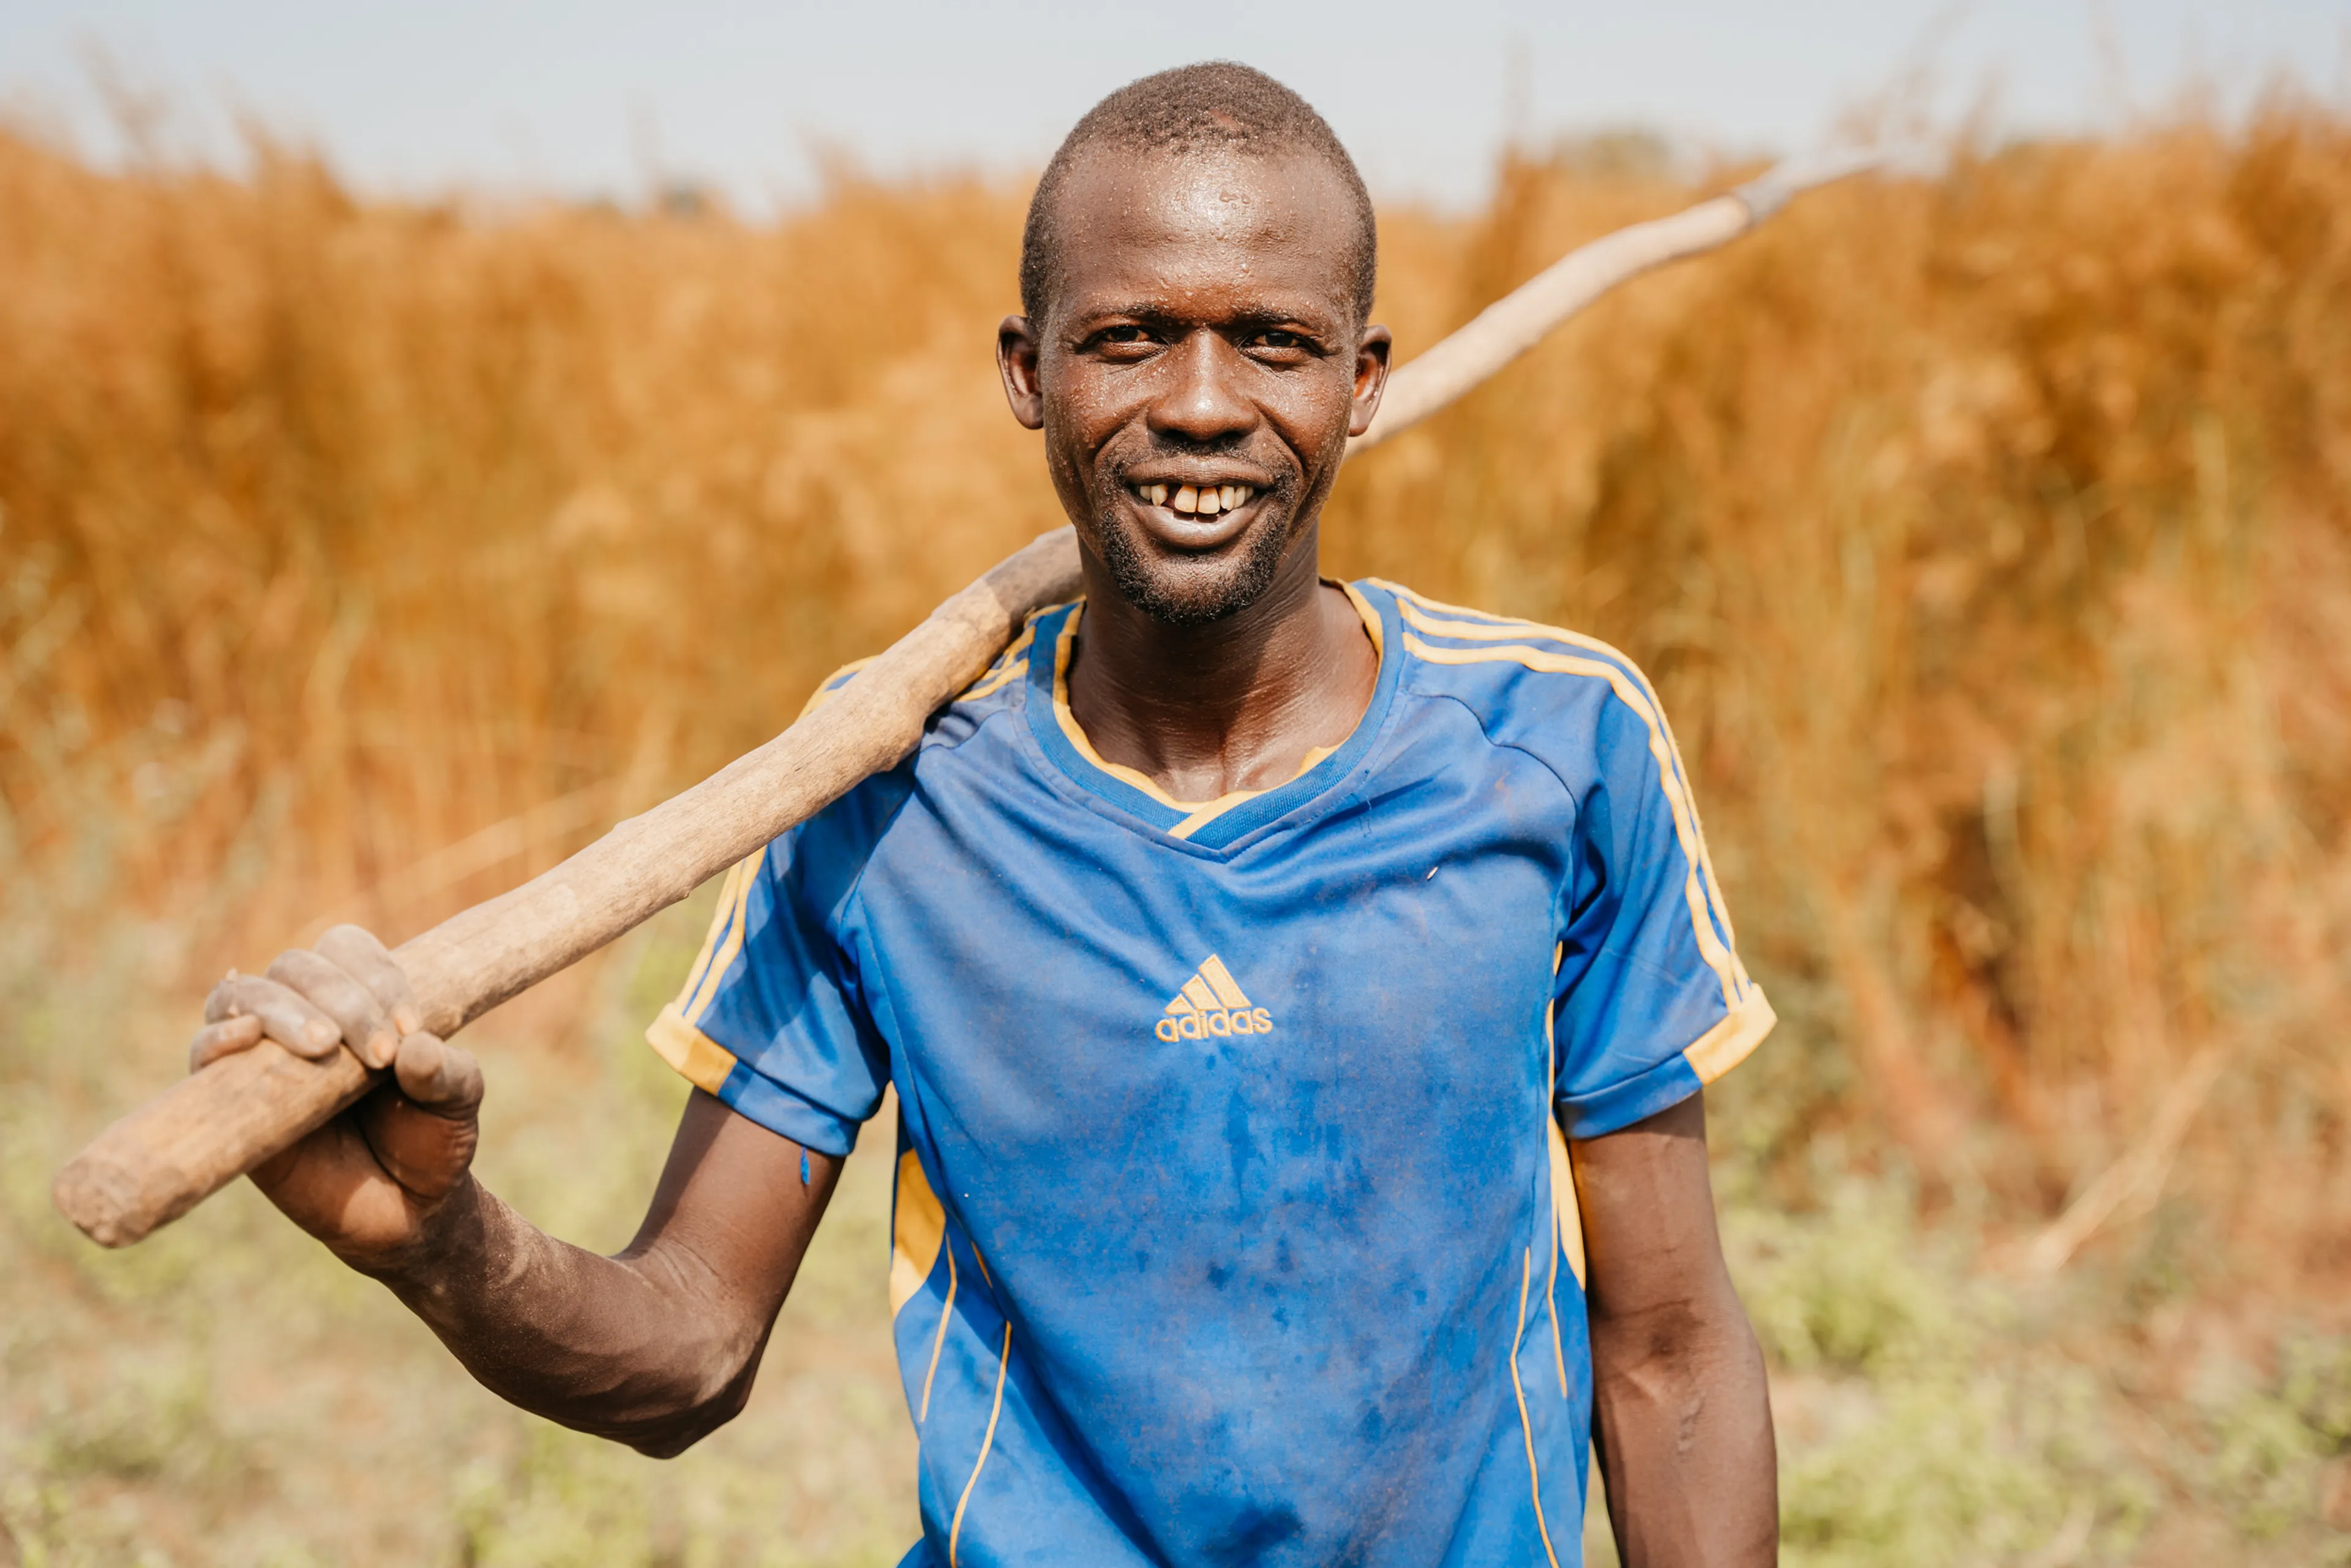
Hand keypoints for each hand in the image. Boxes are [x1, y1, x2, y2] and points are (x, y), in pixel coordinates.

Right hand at [190, 924, 483, 1267]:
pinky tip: (245, 1038)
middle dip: (341, 999)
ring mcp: (262, 1056)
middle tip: (379, 1054)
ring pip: (244, 998)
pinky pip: (203, 1054)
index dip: (375, 976)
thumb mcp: (457, 1104)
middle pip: (295, 967)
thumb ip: (449, 1074)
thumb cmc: (430, 1143)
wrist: (405, 1213)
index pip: (345, 949)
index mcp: (358, 1001)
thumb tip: (416, 1049)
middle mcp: (304, 1017)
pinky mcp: (231, 1102)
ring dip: (283, 1011)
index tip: (411, 1027)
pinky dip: (217, 1037)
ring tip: (323, 1046)